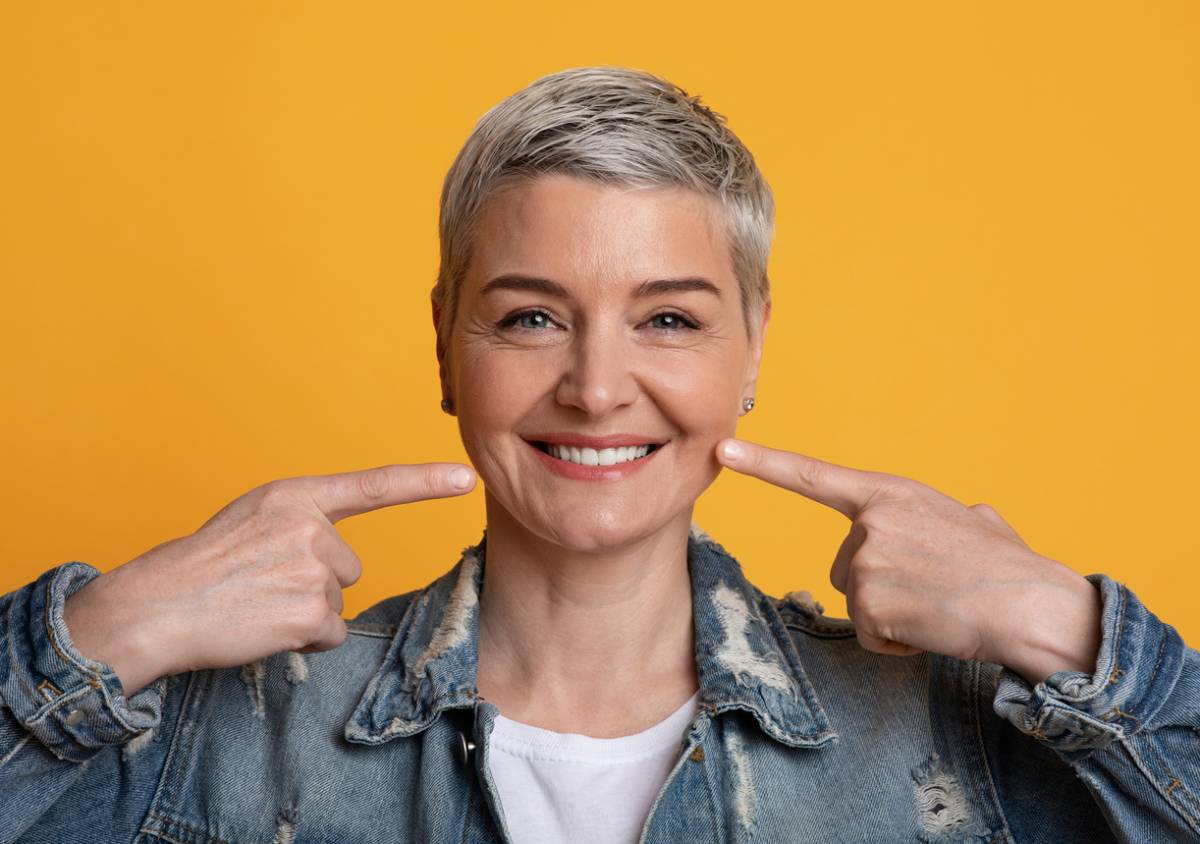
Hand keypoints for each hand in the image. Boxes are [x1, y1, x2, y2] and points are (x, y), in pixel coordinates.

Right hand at [62, 462, 476, 695]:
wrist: (156, 606)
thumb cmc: (202, 566)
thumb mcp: (253, 520)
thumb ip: (300, 523)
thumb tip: (338, 556)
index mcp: (295, 497)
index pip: (374, 485)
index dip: (424, 482)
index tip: (465, 478)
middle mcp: (310, 527)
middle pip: (348, 566)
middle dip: (314, 582)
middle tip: (261, 584)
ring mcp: (312, 569)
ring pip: (336, 601)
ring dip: (305, 611)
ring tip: (256, 603)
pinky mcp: (310, 613)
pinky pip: (329, 633)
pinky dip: (303, 639)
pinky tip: (262, 626)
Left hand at [715, 438, 1101, 683]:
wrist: (1033, 606)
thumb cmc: (1012, 568)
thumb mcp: (977, 522)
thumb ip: (947, 519)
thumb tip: (970, 520)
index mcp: (891, 494)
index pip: (814, 476)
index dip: (764, 462)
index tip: (723, 448)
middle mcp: (870, 522)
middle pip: (842, 567)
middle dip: (878, 586)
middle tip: (932, 588)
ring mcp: (866, 561)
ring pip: (856, 602)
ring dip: (890, 615)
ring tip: (936, 606)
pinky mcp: (868, 602)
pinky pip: (868, 634)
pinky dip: (897, 642)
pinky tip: (932, 628)